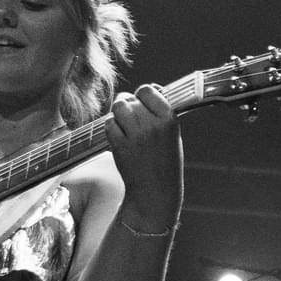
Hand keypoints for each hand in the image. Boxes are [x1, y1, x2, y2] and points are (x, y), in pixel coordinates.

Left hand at [105, 84, 183, 229]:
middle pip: (129, 99)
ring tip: (124, 126)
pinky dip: (111, 128)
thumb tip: (146, 89)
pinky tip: (119, 138)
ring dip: (118, 114)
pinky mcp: (120, 145)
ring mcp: (135, 135)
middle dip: (127, 106)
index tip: (141, 103)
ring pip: (117, 108)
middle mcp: (153, 124)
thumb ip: (159, 112)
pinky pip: (109, 124)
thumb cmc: (164, 162)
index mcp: (169, 119)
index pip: (147, 90)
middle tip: (130, 119)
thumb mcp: (171, 134)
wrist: (155, 191)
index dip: (141, 95)